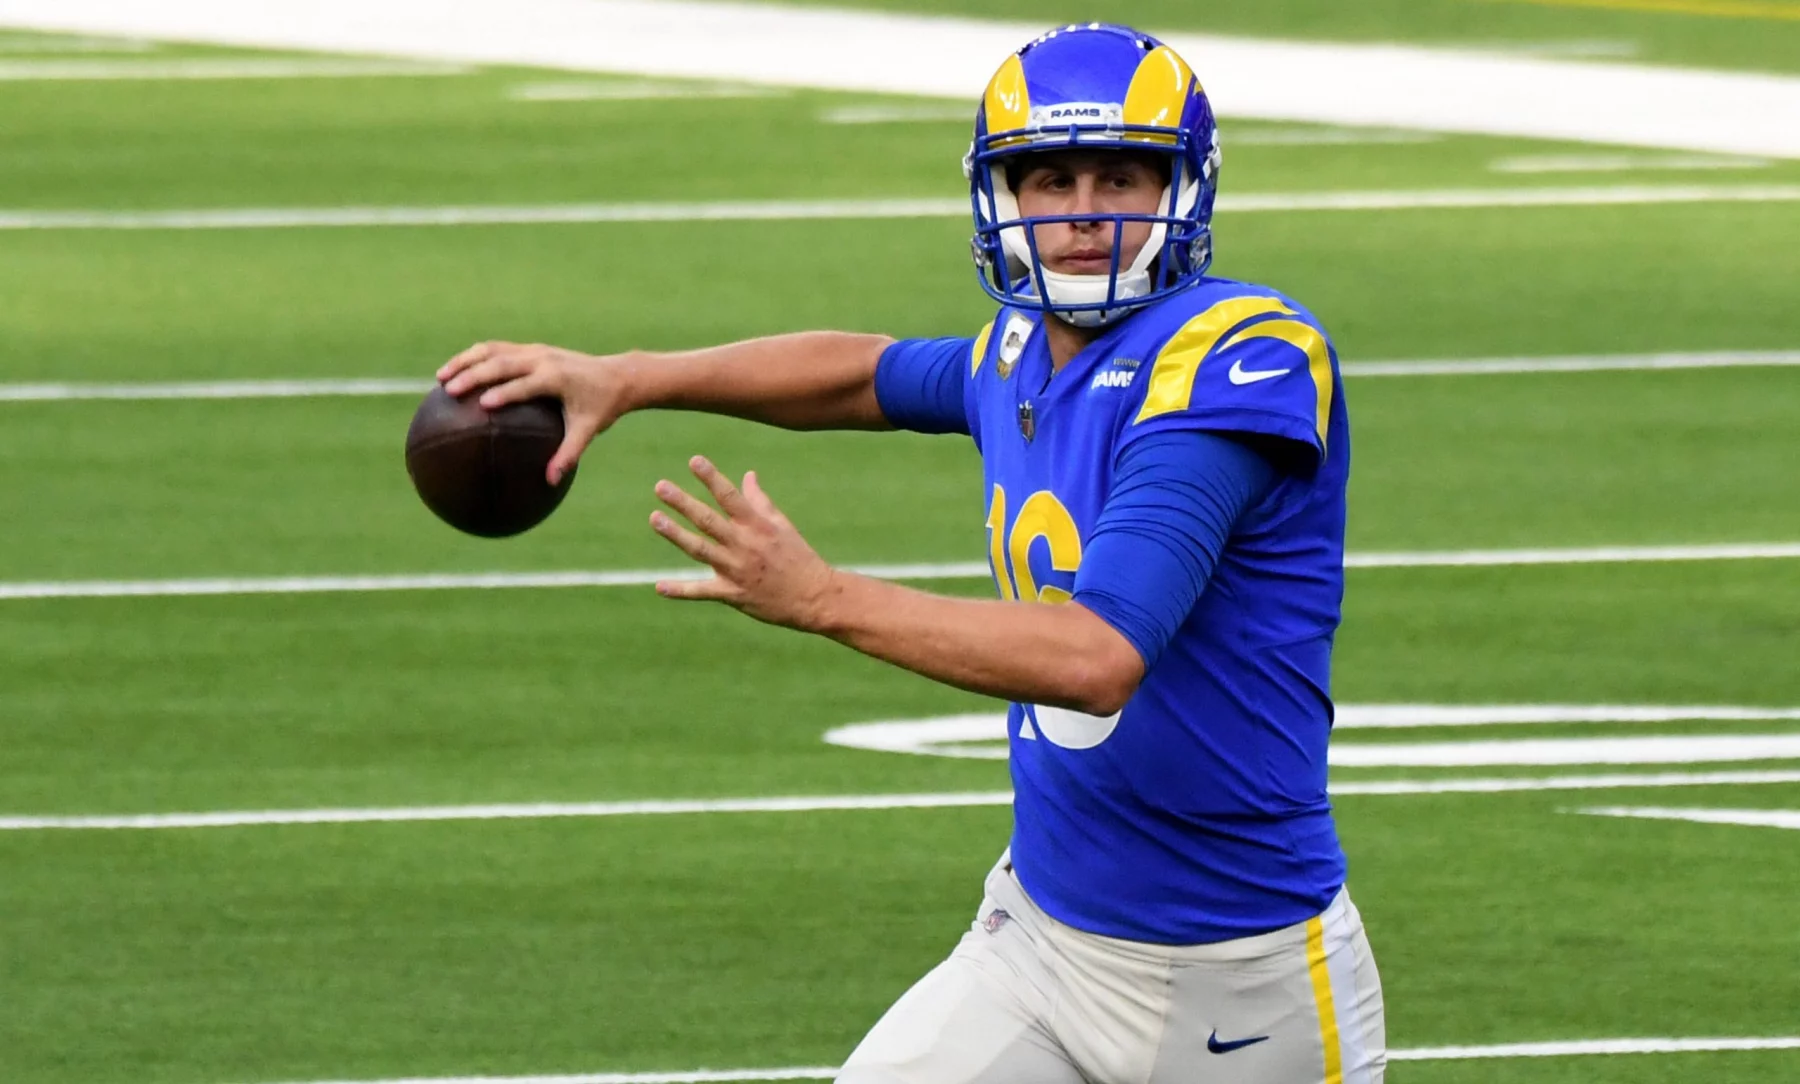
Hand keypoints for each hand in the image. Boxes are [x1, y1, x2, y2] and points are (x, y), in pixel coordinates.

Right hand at [437, 341, 628, 484]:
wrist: (617, 376)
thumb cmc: (601, 407)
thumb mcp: (588, 431)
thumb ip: (568, 455)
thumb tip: (550, 481)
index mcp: (556, 377)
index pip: (525, 384)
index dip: (504, 393)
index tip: (482, 405)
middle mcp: (542, 359)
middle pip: (501, 362)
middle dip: (474, 374)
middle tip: (449, 391)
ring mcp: (535, 350)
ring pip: (493, 349)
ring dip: (465, 360)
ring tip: (440, 378)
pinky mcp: (530, 349)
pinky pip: (497, 349)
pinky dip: (474, 358)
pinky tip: (456, 373)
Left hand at [650, 456, 837, 630]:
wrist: (814, 597)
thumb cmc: (798, 557)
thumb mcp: (782, 525)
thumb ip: (760, 501)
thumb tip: (748, 475)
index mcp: (757, 525)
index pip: (730, 497)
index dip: (711, 478)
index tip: (693, 460)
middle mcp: (744, 545)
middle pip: (708, 520)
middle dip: (683, 503)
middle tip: (660, 487)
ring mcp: (737, 570)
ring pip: (700, 550)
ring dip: (676, 535)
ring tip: (655, 519)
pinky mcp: (733, 594)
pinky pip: (703, 591)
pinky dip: (681, 590)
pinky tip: (660, 587)